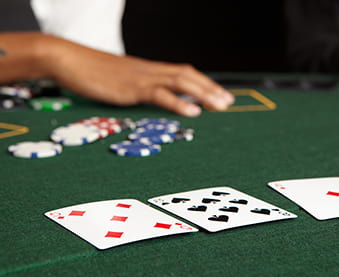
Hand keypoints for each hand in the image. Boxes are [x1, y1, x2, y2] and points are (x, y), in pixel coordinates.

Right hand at [45, 36, 233, 115]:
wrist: (68, 59)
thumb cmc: (90, 72)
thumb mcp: (119, 80)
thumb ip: (136, 88)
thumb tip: (149, 98)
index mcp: (149, 70)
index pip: (183, 73)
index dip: (203, 83)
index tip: (219, 94)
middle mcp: (150, 71)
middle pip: (188, 75)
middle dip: (211, 89)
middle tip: (228, 101)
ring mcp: (142, 78)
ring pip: (181, 82)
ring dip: (203, 93)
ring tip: (220, 105)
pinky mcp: (131, 87)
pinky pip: (160, 94)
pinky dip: (179, 103)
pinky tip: (193, 111)